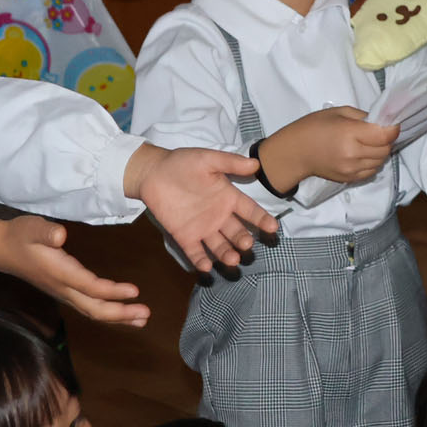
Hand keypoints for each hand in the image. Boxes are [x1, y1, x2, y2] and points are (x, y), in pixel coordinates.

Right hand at [0, 210, 148, 325]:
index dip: (112, 291)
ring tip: (142, 319)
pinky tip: (122, 313)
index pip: (90, 287)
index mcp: (59, 273)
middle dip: (120, 313)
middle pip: (94, 308)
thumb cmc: (20, 236)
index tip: (135, 291)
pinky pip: (89, 306)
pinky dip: (108, 311)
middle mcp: (63, 288)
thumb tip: (59, 235)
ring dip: (117, 317)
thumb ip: (46, 231)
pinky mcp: (65, 292)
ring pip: (92, 311)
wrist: (1, 249)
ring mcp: (63, 293)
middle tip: (146, 314)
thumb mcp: (32, 228)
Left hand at [124, 142, 279, 272]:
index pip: (249, 210)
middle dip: (243, 239)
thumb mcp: (208, 159)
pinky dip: (201, 260)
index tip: (273, 227)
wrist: (154, 172)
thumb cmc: (183, 163)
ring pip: (219, 244)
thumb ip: (230, 163)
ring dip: (226, 253)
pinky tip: (207, 267)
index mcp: (228, 197)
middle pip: (236, 231)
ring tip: (232, 260)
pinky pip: (195, 251)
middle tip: (247, 245)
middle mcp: (219, 215)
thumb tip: (256, 164)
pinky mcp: (184, 236)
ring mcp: (202, 227)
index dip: (261, 219)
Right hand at [262, 107, 397, 188]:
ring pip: (381, 161)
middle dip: (387, 140)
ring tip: (369, 143)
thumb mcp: (338, 112)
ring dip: (380, 152)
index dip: (392, 129)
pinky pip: (371, 171)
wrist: (295, 152)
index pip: (385, 135)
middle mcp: (353, 154)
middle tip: (378, 132)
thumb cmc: (314, 127)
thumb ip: (362, 116)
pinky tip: (363, 154)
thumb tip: (381, 122)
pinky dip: (373, 162)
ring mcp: (351, 169)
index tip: (391, 123)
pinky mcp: (349, 179)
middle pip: (385, 149)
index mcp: (350, 134)